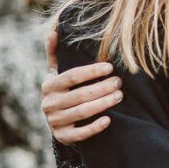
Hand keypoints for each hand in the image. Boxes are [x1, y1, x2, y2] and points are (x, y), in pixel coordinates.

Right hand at [41, 29, 120, 144]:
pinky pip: (80, 134)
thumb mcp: (56, 73)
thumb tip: (55, 30)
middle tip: (119, 82)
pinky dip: (95, 127)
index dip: (91, 72)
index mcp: (49, 86)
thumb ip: (56, 53)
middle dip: (102, 87)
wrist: (58, 121)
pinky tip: (109, 119)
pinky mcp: (63, 137)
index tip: (110, 67)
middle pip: (80, 95)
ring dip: (103, 104)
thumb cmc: (62, 90)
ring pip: (82, 112)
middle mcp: (49, 104)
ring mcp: (55, 122)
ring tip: (119, 95)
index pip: (71, 76)